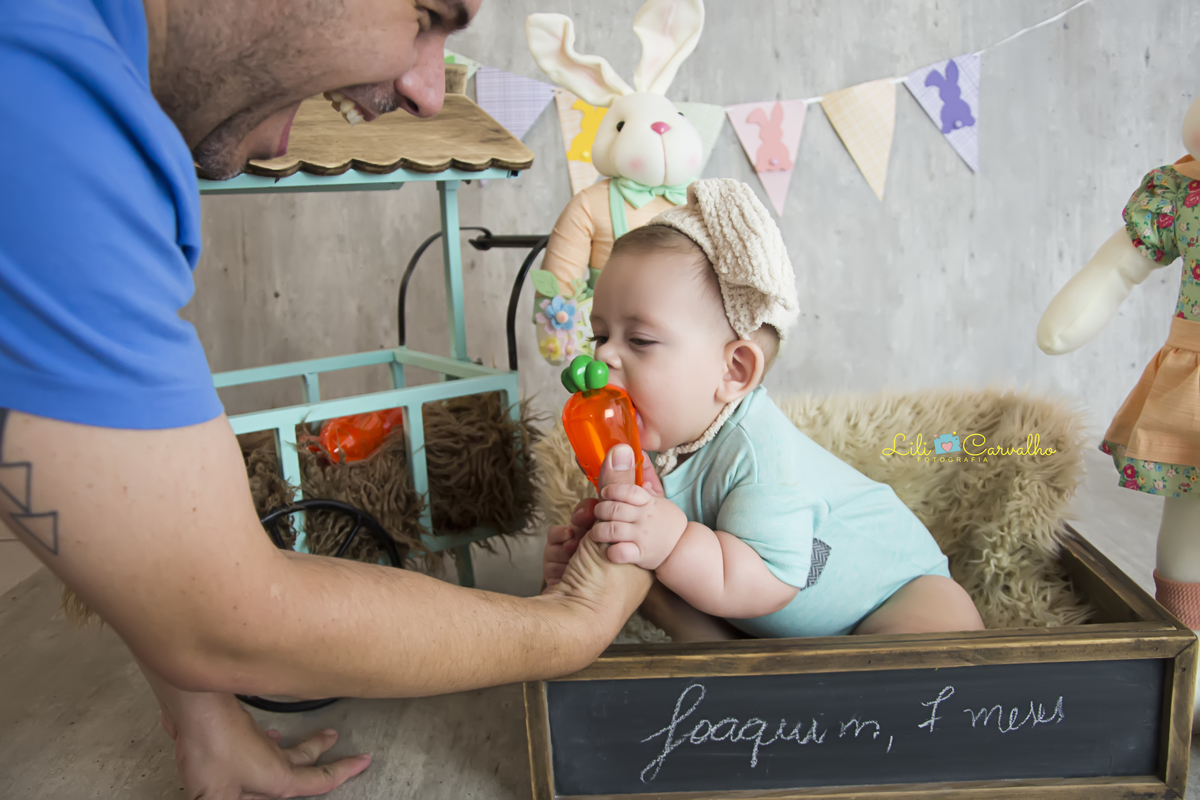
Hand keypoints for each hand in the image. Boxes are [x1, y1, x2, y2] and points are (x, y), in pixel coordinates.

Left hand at [159, 690, 369, 799]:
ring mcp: (256, 743)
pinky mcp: (238, 734)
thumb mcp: (215, 797)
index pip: (319, 779)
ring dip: (297, 747)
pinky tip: (261, 738)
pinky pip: (260, 742)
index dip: (344, 772)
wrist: (197, 709)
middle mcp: (272, 758)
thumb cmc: (211, 749)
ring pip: (283, 749)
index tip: (363, 761)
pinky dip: (266, 742)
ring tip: (304, 741)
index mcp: (277, 777)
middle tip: (334, 739)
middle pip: (305, 758)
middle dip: (321, 751)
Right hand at [541, 444, 653, 635]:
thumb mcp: (614, 527)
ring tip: (573, 546)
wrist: (571, 625)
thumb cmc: (604, 585)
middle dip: (588, 518)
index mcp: (641, 554)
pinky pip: (560, 547)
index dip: (614, 501)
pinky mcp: (567, 575)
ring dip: (570, 535)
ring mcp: (590, 570)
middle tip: (585, 522)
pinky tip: (561, 560)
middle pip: (600, 520)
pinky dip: (557, 549)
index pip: (628, 513)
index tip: (605, 496)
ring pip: (577, 531)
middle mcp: (618, 562)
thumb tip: (624, 447)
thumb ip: (616, 485)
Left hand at [586, 449, 686, 569]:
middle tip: (599, 514)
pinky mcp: (640, 555)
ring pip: (611, 530)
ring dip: (599, 531)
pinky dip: (611, 552)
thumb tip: (624, 452)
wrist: (681, 548)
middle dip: (600, 511)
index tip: (605, 493)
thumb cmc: (663, 522)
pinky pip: (620, 553)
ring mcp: (642, 537)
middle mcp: (644, 517)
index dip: (611, 490)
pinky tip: (609, 550)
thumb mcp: (655, 499)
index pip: (627, 490)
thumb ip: (637, 481)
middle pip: (614, 509)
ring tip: (597, 532)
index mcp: (647, 501)